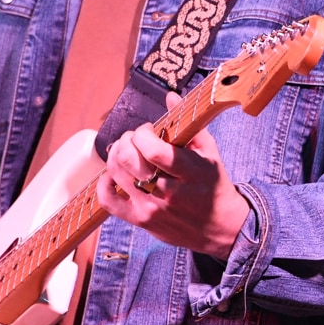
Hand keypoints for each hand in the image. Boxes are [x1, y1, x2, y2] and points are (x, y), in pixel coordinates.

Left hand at [96, 98, 252, 258]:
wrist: (219, 227)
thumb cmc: (214, 186)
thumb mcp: (210, 152)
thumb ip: (189, 124)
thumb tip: (170, 96)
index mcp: (190, 172)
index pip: (154, 151)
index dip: (143, 134)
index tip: (148, 129)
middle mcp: (169, 192)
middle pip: (130, 160)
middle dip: (127, 140)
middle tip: (135, 138)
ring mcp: (152, 208)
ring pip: (117, 174)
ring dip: (116, 155)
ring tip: (127, 150)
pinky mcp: (140, 221)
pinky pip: (109, 201)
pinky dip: (104, 183)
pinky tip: (114, 173)